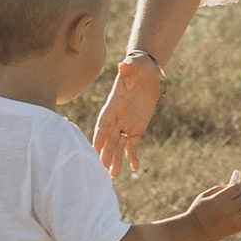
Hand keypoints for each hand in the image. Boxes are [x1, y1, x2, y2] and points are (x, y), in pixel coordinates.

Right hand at [94, 56, 162, 178]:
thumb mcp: (134, 67)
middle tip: (103, 170)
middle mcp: (116, 118)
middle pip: (109, 139)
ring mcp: (125, 124)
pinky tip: (134, 167)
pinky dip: (132, 155)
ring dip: (115, 159)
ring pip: (117, 145)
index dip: (99, 136)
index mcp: (112, 105)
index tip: (94, 150)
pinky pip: (132, 145)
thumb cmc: (137, 67)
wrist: (146, 72)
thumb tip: (123, 65)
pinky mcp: (136, 128)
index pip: (103, 123)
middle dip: (105, 154)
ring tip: (113, 175)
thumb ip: (128, 69)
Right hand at [187, 179, 240, 240]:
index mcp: (221, 198)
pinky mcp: (236, 228)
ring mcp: (234, 219)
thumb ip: (219, 188)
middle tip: (231, 200)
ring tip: (231, 211)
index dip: (236, 187)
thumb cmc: (197, 212)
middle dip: (238, 197)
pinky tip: (238, 218)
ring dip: (240, 208)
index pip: (237, 187)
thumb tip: (232, 185)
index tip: (233, 189)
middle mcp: (229, 208)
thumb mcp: (204, 196)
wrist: (194, 231)